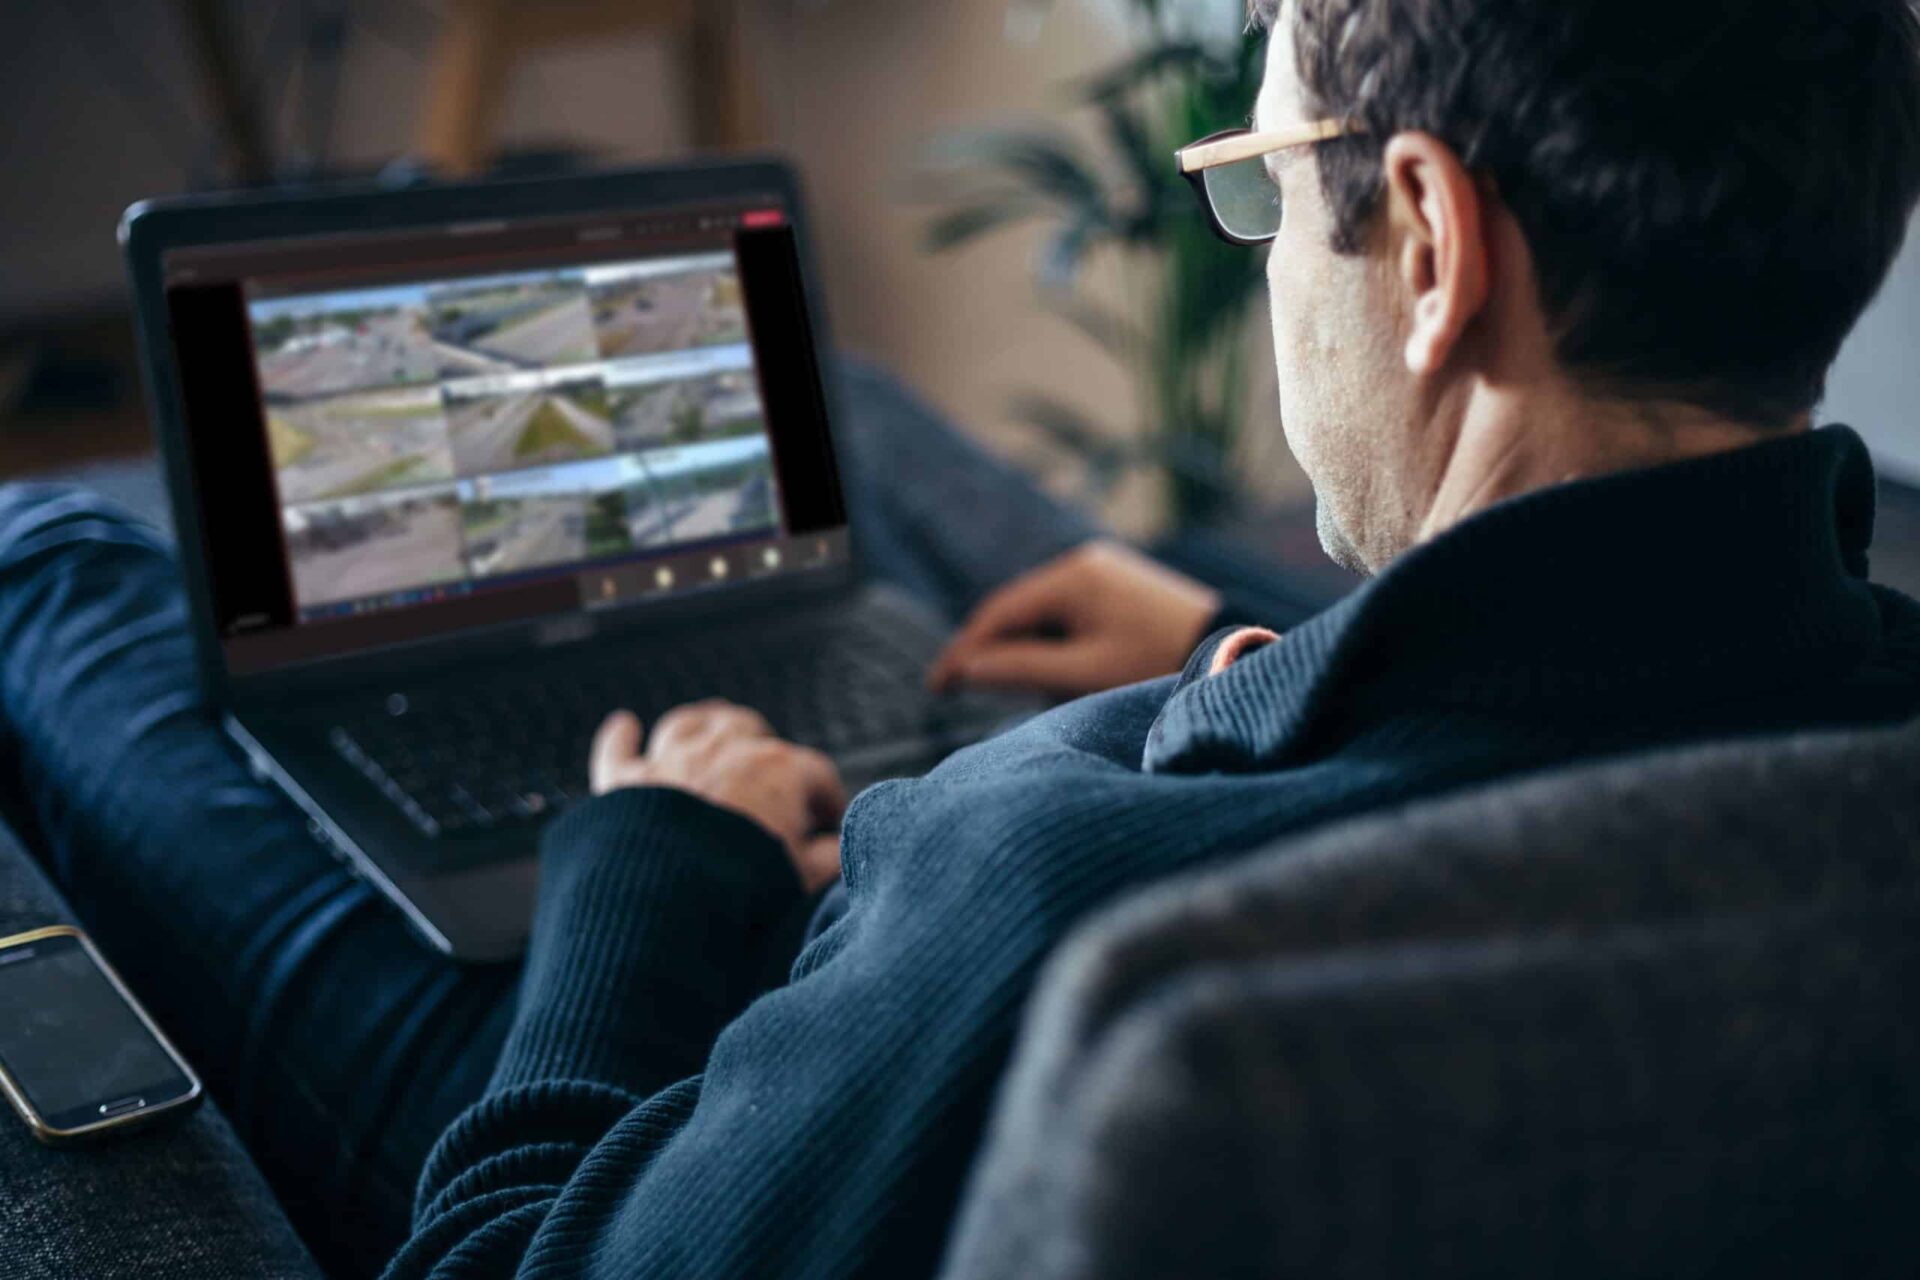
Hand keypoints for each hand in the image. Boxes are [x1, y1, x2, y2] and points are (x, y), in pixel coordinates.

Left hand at [591, 700, 845, 891]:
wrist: (669, 893)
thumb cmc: (744, 884)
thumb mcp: (803, 876)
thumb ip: (829, 859)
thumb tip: (840, 851)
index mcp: (779, 770)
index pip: (816, 774)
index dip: (827, 798)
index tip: (827, 821)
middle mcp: (726, 750)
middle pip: (750, 729)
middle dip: (763, 746)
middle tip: (768, 771)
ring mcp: (672, 760)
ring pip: (691, 723)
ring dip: (704, 724)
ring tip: (713, 726)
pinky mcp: (625, 781)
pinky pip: (619, 747)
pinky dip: (621, 736)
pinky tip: (623, 725)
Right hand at [926, 539, 1220, 697]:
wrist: (1232, 652)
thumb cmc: (1159, 665)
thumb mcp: (1084, 674)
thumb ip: (1021, 669)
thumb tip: (967, 668)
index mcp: (1072, 577)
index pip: (999, 613)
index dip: (964, 651)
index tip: (938, 686)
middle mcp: (1086, 563)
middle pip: (1018, 608)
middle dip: (989, 648)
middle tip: (956, 688)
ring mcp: (1106, 571)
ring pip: (1044, 611)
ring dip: (1021, 646)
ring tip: (1001, 686)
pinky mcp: (1122, 586)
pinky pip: (1070, 611)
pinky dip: (1051, 639)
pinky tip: (1046, 668)